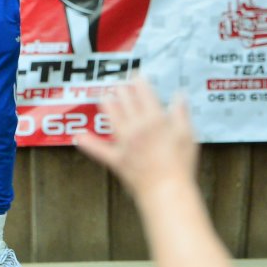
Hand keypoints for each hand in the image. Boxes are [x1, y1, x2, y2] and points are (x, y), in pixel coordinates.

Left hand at [74, 79, 197, 194]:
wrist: (167, 190)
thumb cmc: (180, 165)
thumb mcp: (187, 135)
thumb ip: (181, 114)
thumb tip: (179, 96)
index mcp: (155, 119)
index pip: (143, 93)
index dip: (138, 81)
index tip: (136, 75)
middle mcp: (137, 127)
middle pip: (125, 100)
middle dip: (121, 89)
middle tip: (120, 83)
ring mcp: (124, 143)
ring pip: (111, 116)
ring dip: (106, 104)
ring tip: (104, 95)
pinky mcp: (117, 159)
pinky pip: (99, 150)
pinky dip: (88, 143)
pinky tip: (78, 136)